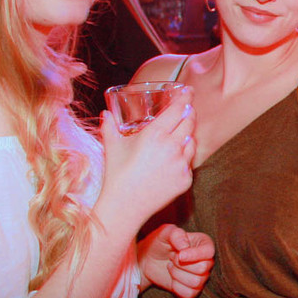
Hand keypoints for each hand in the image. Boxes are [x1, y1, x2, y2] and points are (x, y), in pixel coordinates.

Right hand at [97, 86, 196, 232]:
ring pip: (192, 142)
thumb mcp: (112, 147)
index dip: (185, 98)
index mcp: (155, 134)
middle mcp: (172, 147)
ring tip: (176, 137)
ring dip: (187, 136)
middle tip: (185, 110)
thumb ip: (109, 127)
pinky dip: (183, 159)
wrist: (125, 206)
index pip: (177, 109)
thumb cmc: (117, 175)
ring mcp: (181, 164)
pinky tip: (172, 161)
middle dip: (188, 113)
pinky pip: (189, 163)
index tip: (189, 91)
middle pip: (189, 122)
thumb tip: (105, 113)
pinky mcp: (186, 179)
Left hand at [138, 224, 213, 297]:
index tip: (179, 255)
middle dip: (181, 264)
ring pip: (196, 282)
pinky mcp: (193, 289)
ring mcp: (201, 276)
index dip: (194, 255)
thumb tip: (185, 247)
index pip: (209, 252)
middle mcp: (206, 260)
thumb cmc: (160, 243)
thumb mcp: (166, 233)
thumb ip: (176, 235)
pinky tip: (172, 278)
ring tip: (171, 266)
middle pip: (202, 268)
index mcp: (204, 243)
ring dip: (177, 274)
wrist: (149, 259)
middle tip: (172, 257)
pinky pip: (189, 293)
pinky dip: (176, 287)